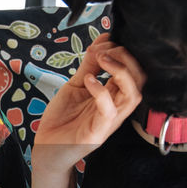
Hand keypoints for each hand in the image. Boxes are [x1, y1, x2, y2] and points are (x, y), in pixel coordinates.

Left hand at [31, 35, 144, 173]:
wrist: (47, 148)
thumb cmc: (63, 119)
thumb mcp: (76, 85)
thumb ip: (89, 65)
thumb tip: (103, 39)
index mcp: (114, 96)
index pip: (134, 70)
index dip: (122, 52)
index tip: (102, 43)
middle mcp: (116, 108)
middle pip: (139, 80)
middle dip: (126, 58)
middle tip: (104, 50)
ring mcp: (109, 121)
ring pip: (132, 95)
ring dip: (120, 71)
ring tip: (102, 59)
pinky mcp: (98, 133)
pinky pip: (109, 111)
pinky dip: (101, 91)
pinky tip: (89, 80)